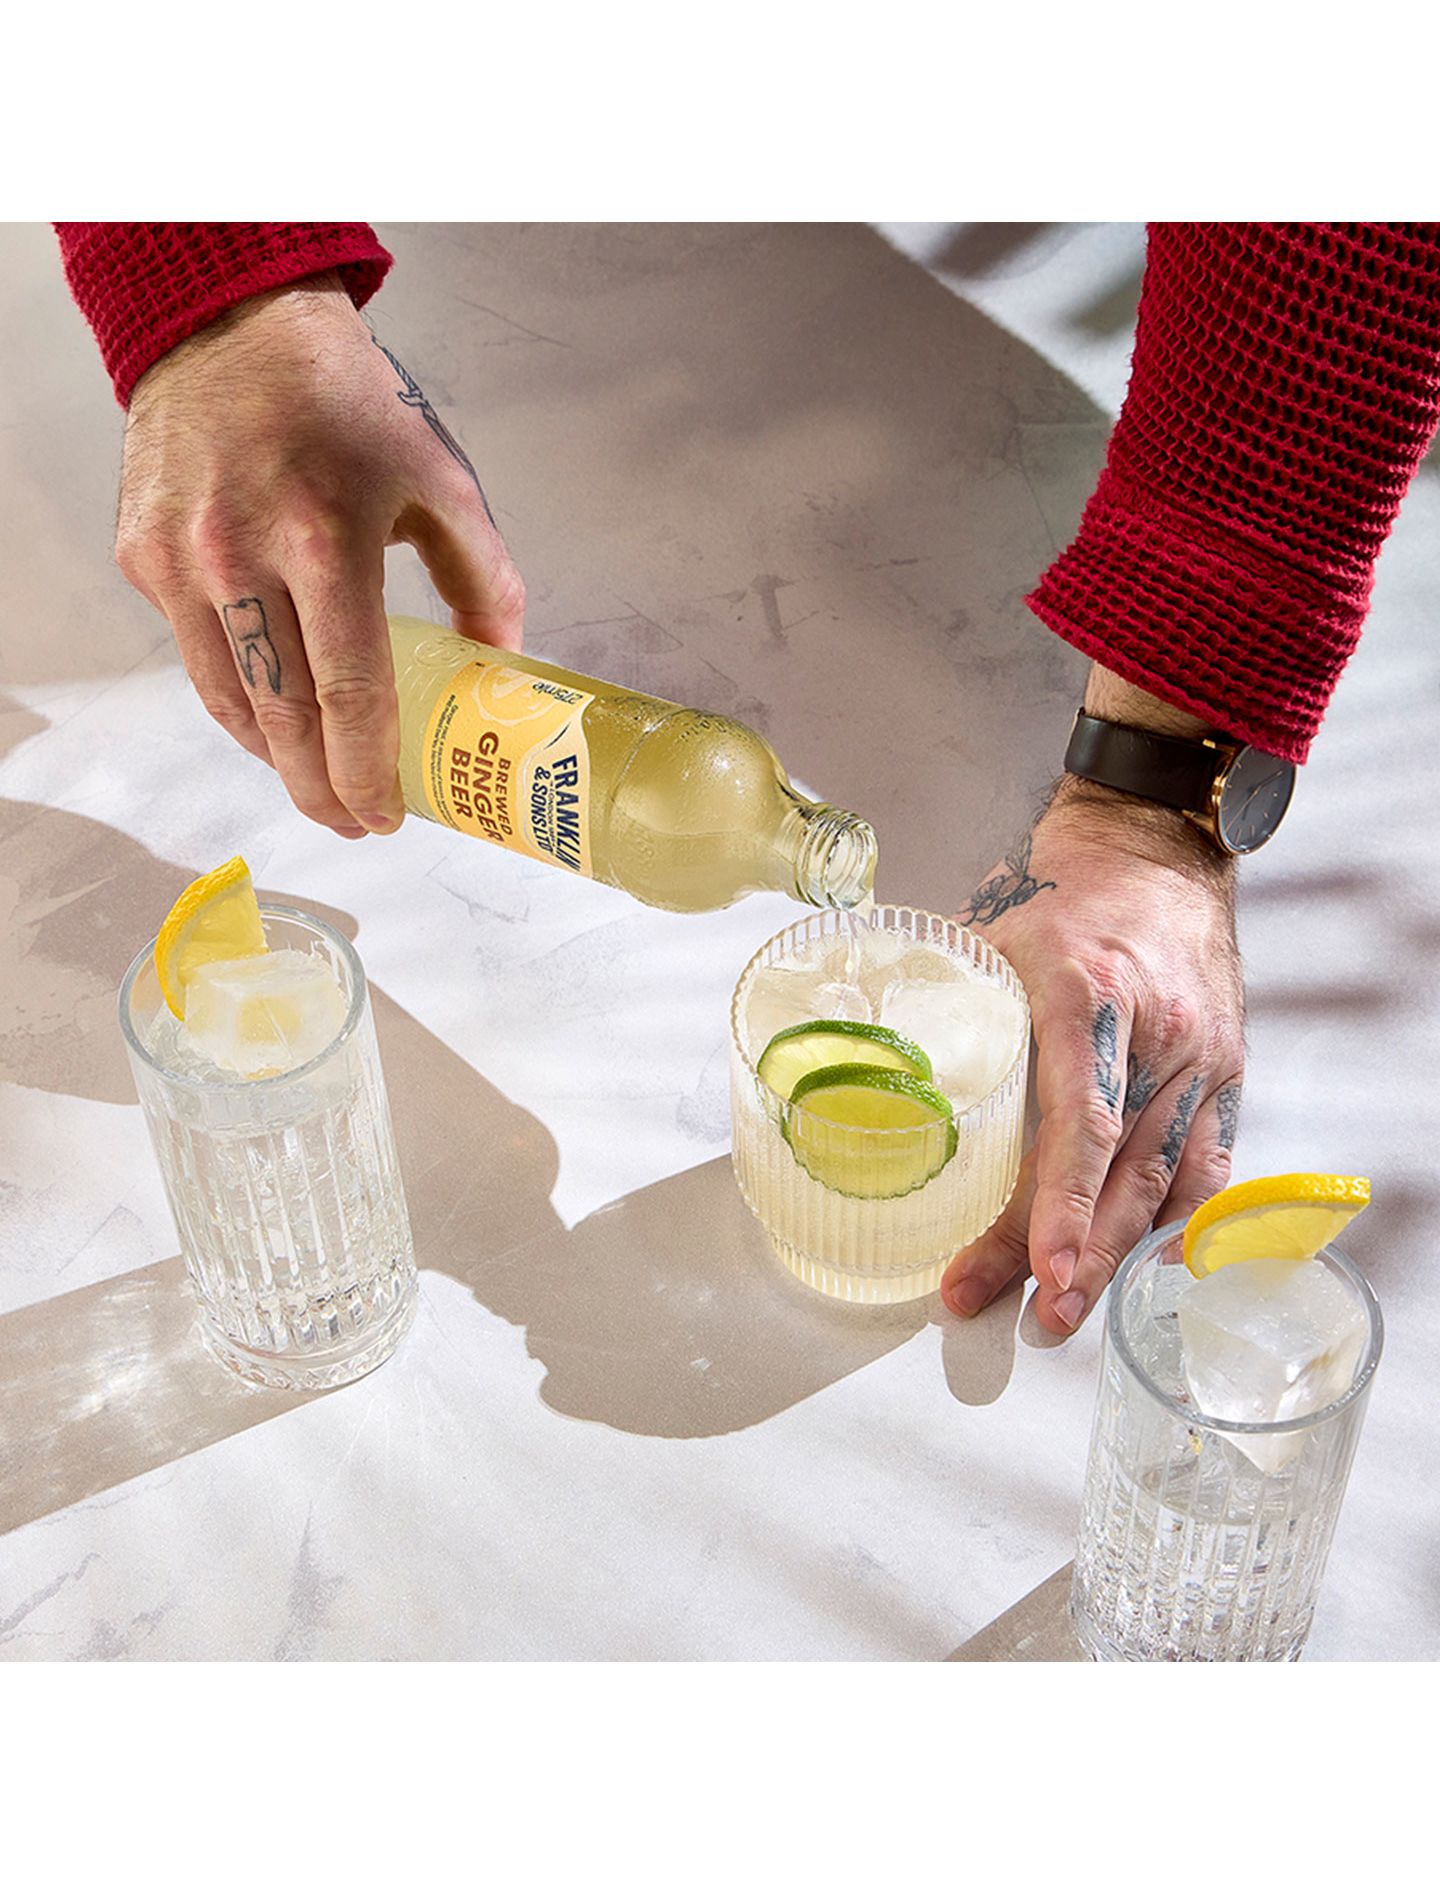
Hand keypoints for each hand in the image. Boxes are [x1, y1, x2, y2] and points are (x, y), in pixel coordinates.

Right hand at [115, 272, 525, 837]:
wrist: (231, 326)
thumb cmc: (346, 402)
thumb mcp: (439, 477)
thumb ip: (482, 575)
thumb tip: (503, 661)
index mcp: (326, 539)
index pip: (348, 694)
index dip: (368, 773)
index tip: (386, 816)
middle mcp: (240, 557)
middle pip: (281, 719)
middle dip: (320, 791)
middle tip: (353, 824)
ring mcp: (180, 561)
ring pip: (227, 700)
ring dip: (274, 758)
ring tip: (316, 783)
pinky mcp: (144, 556)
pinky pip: (194, 654)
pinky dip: (236, 699)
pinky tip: (272, 716)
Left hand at [941, 776, 1243, 1335]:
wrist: (1157, 843)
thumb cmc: (1065, 886)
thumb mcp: (990, 933)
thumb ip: (941, 1006)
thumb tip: (866, 1070)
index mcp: (1087, 992)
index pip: (1081, 1120)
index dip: (1060, 1204)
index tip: (1044, 1269)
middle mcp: (1157, 1033)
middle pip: (1118, 1170)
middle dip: (1072, 1254)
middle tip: (1026, 1315)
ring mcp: (1203, 1057)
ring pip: (1163, 1180)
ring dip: (1114, 1254)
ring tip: (1064, 1308)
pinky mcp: (1228, 1069)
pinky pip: (1206, 1166)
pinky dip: (1171, 1222)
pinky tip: (1132, 1262)